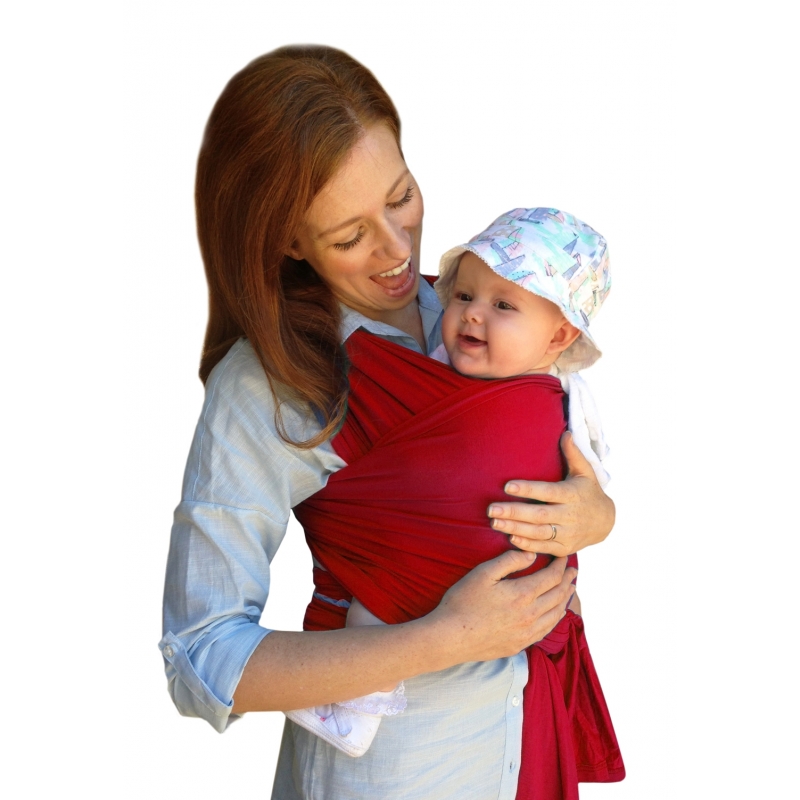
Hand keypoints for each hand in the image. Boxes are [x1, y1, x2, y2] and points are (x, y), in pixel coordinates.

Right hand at [428, 550, 576, 662]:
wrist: (451, 637)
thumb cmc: (463, 602)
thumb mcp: (483, 573)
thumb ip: (509, 561)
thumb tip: (531, 555)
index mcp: (523, 595)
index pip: (551, 577)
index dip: (560, 566)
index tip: (564, 557)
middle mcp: (531, 615)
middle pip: (558, 595)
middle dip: (567, 580)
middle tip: (573, 571)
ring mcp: (527, 633)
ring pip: (556, 614)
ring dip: (565, 599)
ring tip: (570, 589)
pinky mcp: (520, 645)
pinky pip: (546, 630)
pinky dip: (556, 618)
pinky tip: (555, 614)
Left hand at [486, 432, 614, 555]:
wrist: (606, 522)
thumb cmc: (589, 491)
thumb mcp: (585, 472)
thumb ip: (573, 454)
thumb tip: (566, 433)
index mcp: (572, 494)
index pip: (547, 492)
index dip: (528, 490)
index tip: (507, 486)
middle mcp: (570, 515)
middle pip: (539, 515)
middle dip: (514, 512)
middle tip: (491, 509)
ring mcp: (568, 534)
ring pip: (538, 533)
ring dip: (515, 528)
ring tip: (494, 523)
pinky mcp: (565, 548)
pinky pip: (543, 548)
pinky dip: (527, 545)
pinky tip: (510, 537)